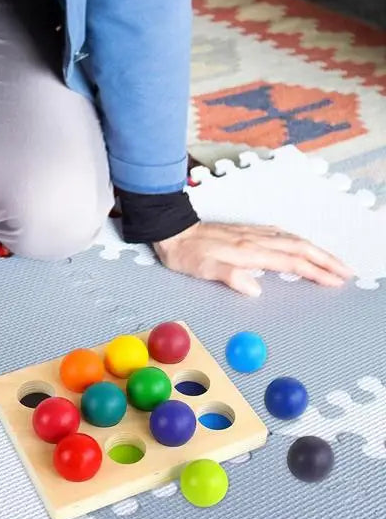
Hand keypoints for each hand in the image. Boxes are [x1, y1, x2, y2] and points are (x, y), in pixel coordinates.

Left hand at [153, 222, 353, 296]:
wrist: (171, 229)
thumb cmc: (184, 253)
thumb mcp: (201, 269)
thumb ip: (229, 276)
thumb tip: (256, 289)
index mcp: (248, 251)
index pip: (291, 263)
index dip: (316, 272)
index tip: (335, 282)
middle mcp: (255, 239)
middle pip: (300, 248)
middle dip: (326, 260)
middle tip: (347, 272)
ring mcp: (252, 233)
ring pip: (293, 239)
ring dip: (316, 250)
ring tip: (332, 261)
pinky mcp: (246, 231)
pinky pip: (281, 234)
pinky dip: (298, 241)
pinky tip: (301, 244)